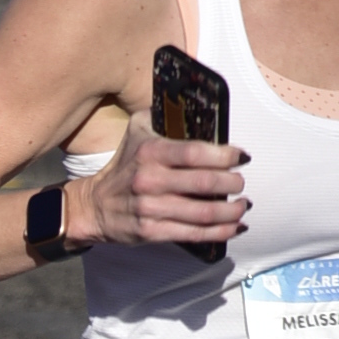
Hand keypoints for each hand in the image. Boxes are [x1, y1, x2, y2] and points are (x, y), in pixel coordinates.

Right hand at [83, 119, 247, 252]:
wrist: (95, 205)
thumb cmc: (124, 166)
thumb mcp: (137, 132)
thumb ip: (164, 116)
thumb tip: (197, 104)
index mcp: (150, 152)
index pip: (195, 153)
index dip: (225, 155)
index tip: (241, 157)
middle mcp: (150, 180)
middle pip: (205, 183)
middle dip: (233, 183)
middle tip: (240, 182)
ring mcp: (151, 209)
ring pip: (204, 212)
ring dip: (232, 210)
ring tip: (243, 204)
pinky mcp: (152, 232)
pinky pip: (195, 234)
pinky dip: (221, 232)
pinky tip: (235, 226)